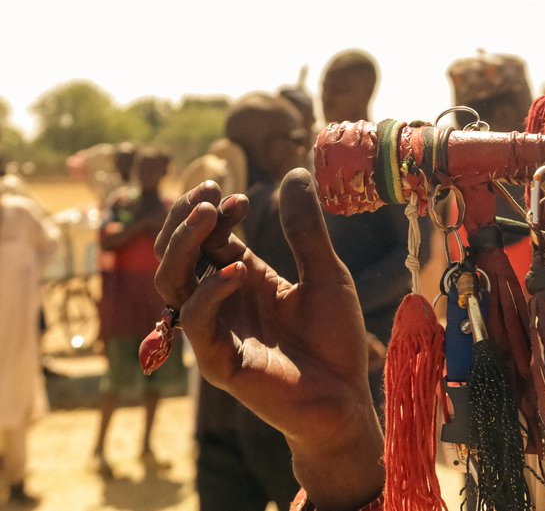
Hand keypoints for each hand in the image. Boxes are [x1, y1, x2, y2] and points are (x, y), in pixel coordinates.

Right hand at [154, 171, 383, 510]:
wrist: (347, 397)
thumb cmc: (334, 339)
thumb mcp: (325, 274)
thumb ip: (306, 230)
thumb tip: (293, 171)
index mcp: (241, 279)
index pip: (206, 238)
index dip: (210, 212)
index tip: (233, 193)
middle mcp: (221, 302)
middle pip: (176, 256)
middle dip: (183, 221)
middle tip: (208, 194)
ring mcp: (217, 332)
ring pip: (172, 285)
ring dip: (184, 246)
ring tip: (209, 215)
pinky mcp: (221, 362)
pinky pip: (197, 324)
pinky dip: (210, 292)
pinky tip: (236, 271)